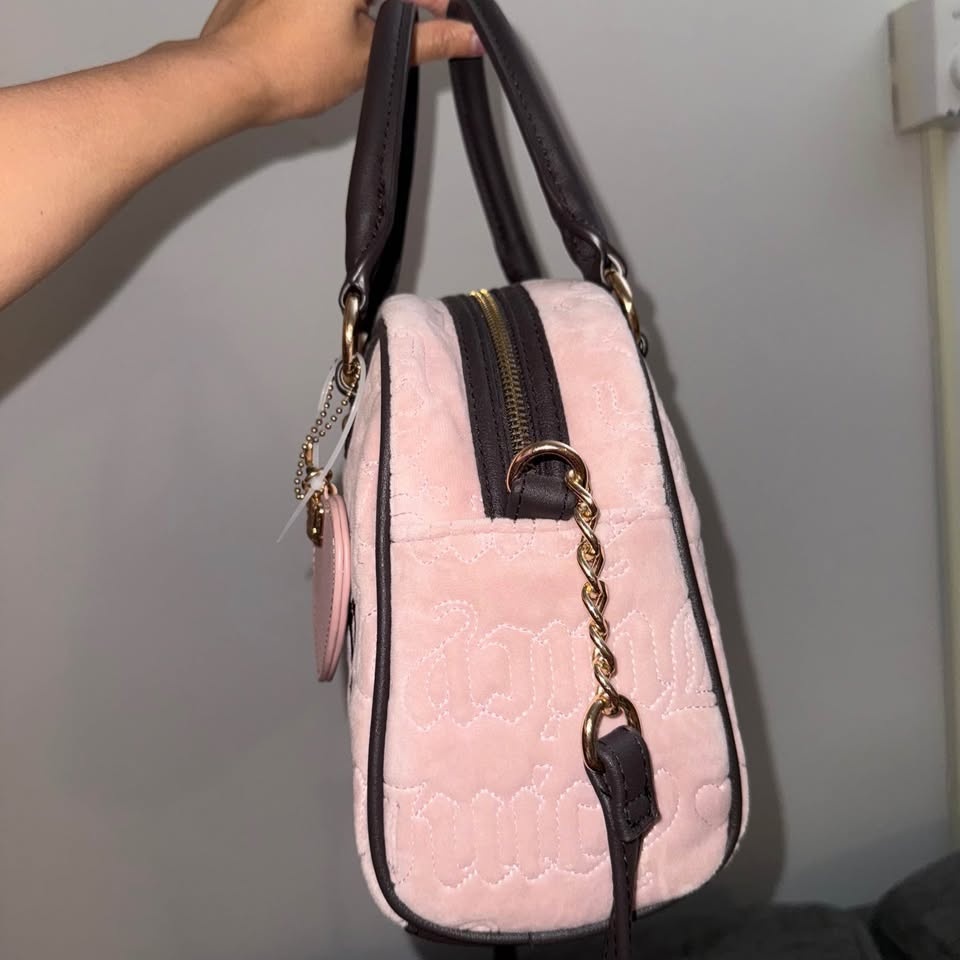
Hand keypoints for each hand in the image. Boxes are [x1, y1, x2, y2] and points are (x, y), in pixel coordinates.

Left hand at [198, 0, 480, 124]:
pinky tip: (340, 35)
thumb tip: (464, 37)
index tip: (451, 20)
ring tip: (370, 41)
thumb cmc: (285, 66)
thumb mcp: (370, 55)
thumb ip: (426, 43)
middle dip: (406, 7)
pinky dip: (341, 9)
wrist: (229, 78)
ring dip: (372, 9)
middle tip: (421, 31)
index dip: (437, 2)